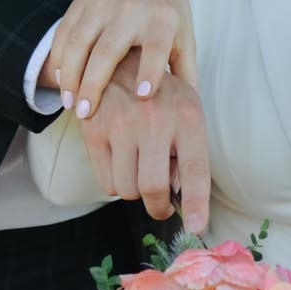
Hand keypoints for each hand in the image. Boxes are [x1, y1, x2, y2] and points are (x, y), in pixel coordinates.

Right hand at [44, 0, 194, 119]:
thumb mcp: (184, 38)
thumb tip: (187, 110)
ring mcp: (103, 3)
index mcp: (162, 19)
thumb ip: (185, 71)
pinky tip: (61, 80)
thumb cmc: (167, 16)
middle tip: (85, 113)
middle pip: (108, 50)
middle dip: (93, 84)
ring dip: (70, 75)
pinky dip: (58, 56)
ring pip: (79, 41)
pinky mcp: (82, 0)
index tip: (141, 96)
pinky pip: (64, 30)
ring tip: (69, 103)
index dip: (149, 71)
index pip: (155, 47)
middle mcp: (131, 9)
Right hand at [77, 50, 210, 233]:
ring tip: (140, 171)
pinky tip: (122, 163)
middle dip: (158, 208)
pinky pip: (106, 182)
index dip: (196, 205)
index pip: (195, 171)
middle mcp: (154, 120)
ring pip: (126, 190)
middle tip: (161, 206)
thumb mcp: (187, 114)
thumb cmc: (162, 96)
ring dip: (135, 192)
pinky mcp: (94, 130)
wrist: (121, 61)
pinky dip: (116, 184)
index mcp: (187, 118)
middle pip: (153, 188)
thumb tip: (181, 198)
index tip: (196, 228)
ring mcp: (121, 125)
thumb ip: (189, 153)